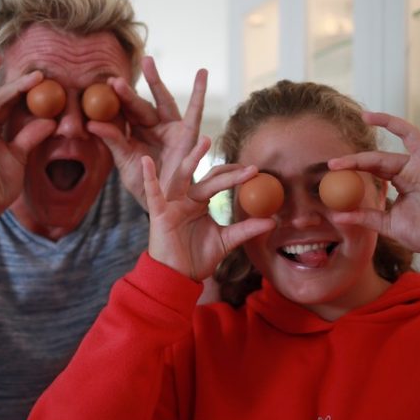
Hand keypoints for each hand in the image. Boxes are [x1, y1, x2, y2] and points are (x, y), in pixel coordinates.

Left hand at [87, 56, 206, 209]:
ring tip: (148, 60)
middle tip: (115, 79)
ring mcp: (170, 127)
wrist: (164, 200)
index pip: (123, 113)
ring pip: (162, 100)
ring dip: (155, 81)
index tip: (103, 87)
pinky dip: (199, 92)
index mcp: (134, 132)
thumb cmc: (143, 182)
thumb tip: (91, 124)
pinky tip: (202, 73)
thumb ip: (112, 141)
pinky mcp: (188, 133)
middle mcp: (152, 126)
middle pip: (139, 104)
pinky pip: (195, 111)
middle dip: (128, 92)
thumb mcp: (125, 161)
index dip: (114, 101)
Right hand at [142, 138, 275, 280]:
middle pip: (207, 178)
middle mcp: (186, 199)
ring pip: (182, 177)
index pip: (218, 181)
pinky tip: (147, 162)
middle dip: (226, 171)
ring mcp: (172, 204)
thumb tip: (273, 221)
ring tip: (204, 142)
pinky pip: (153, 194)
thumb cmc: (197, 259)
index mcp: (199, 202)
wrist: (177, 278)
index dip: (235, 175)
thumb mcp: (226, 241)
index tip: (255, 171)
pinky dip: (149, 178)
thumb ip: (247, 229)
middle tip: (247, 166)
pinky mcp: (159, 214)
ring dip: (193, 159)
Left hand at [326, 97, 419, 253]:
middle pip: (381, 156)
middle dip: (358, 158)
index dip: (353, 166)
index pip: (373, 167)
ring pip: (408, 136)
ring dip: (388, 123)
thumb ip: (365, 216)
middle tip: (335, 161)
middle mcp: (414, 168)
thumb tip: (337, 215)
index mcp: (402, 181)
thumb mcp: (388, 224)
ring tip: (367, 116)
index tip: (331, 167)